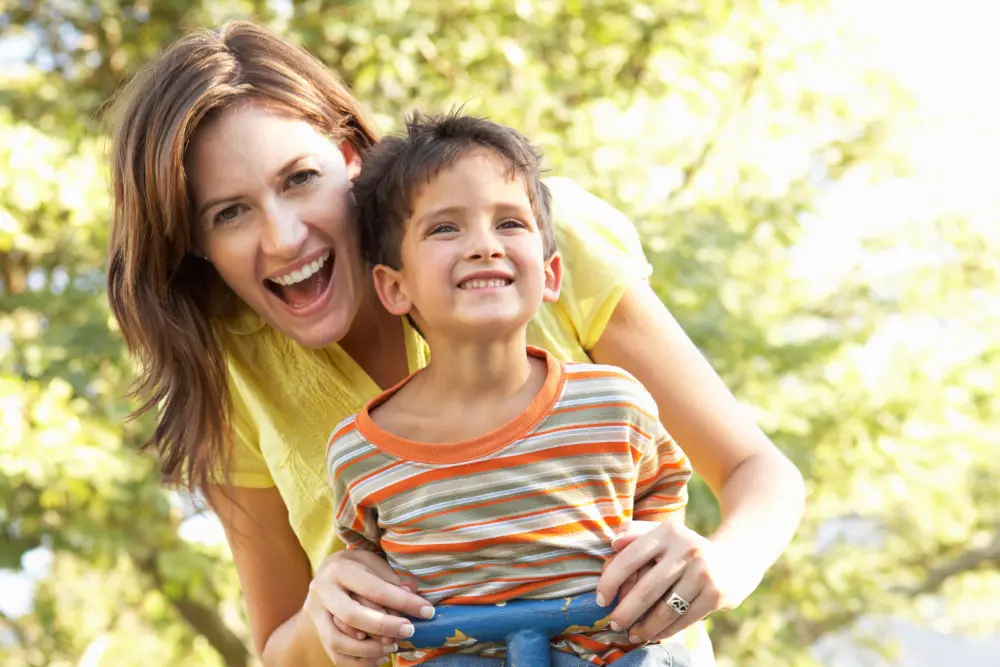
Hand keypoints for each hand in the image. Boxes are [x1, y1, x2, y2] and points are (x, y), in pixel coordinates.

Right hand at [304, 549, 434, 665]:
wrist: (325, 575)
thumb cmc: (356, 566)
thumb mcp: (372, 562)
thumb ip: (390, 578)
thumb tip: (413, 593)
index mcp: (339, 569)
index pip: (374, 589)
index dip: (403, 602)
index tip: (426, 611)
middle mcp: (322, 591)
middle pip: (352, 616)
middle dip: (385, 627)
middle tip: (410, 631)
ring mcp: (315, 613)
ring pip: (338, 641)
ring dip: (370, 649)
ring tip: (393, 646)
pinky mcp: (317, 631)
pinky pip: (335, 656)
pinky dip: (359, 662)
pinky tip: (380, 657)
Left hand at [596, 519, 760, 642]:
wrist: (736, 557)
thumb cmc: (684, 548)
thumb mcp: (663, 533)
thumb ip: (635, 532)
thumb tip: (613, 543)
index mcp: (667, 532)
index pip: (630, 558)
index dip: (610, 581)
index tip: (601, 600)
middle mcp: (686, 549)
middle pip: (646, 589)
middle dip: (626, 612)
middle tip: (614, 624)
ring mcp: (703, 573)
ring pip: (665, 610)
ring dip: (645, 627)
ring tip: (633, 634)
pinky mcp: (716, 594)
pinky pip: (684, 619)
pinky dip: (666, 631)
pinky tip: (655, 634)